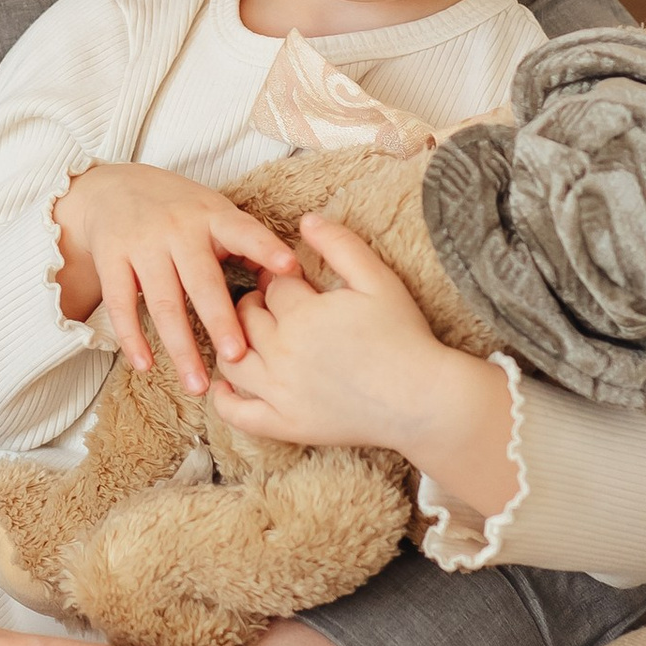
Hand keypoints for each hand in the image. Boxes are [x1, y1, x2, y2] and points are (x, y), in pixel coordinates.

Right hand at [52, 162, 296, 388]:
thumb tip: (289, 281)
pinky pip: (120, 305)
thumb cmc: (178, 209)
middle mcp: (177, 229)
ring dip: (179, 347)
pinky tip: (145, 366)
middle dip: (220, 321)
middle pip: (201, 281)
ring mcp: (142, 244)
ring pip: (163, 303)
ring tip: (196, 385)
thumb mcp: (214, 212)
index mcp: (212, 216)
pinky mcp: (111, 259)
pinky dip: (132, 338)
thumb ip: (247, 244)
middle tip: (237, 358)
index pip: (243, 232)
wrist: (111, 188)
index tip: (289, 267)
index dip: (266, 249)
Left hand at [214, 215, 512, 507]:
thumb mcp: (379, 280)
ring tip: (249, 336)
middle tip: (271, 305)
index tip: (291, 281)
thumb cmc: (405, 337)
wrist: (422, 400)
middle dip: (255, 305)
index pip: (272, 286)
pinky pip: (237, 414)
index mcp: (304, 314)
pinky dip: (223, 400)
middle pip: (247, 318)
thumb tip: (306, 220)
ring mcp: (280, 393)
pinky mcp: (285, 425)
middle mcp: (283, 352)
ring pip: (232, 361)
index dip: (280, 279)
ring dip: (233, 343)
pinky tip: (225, 386)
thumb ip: (341, 245)